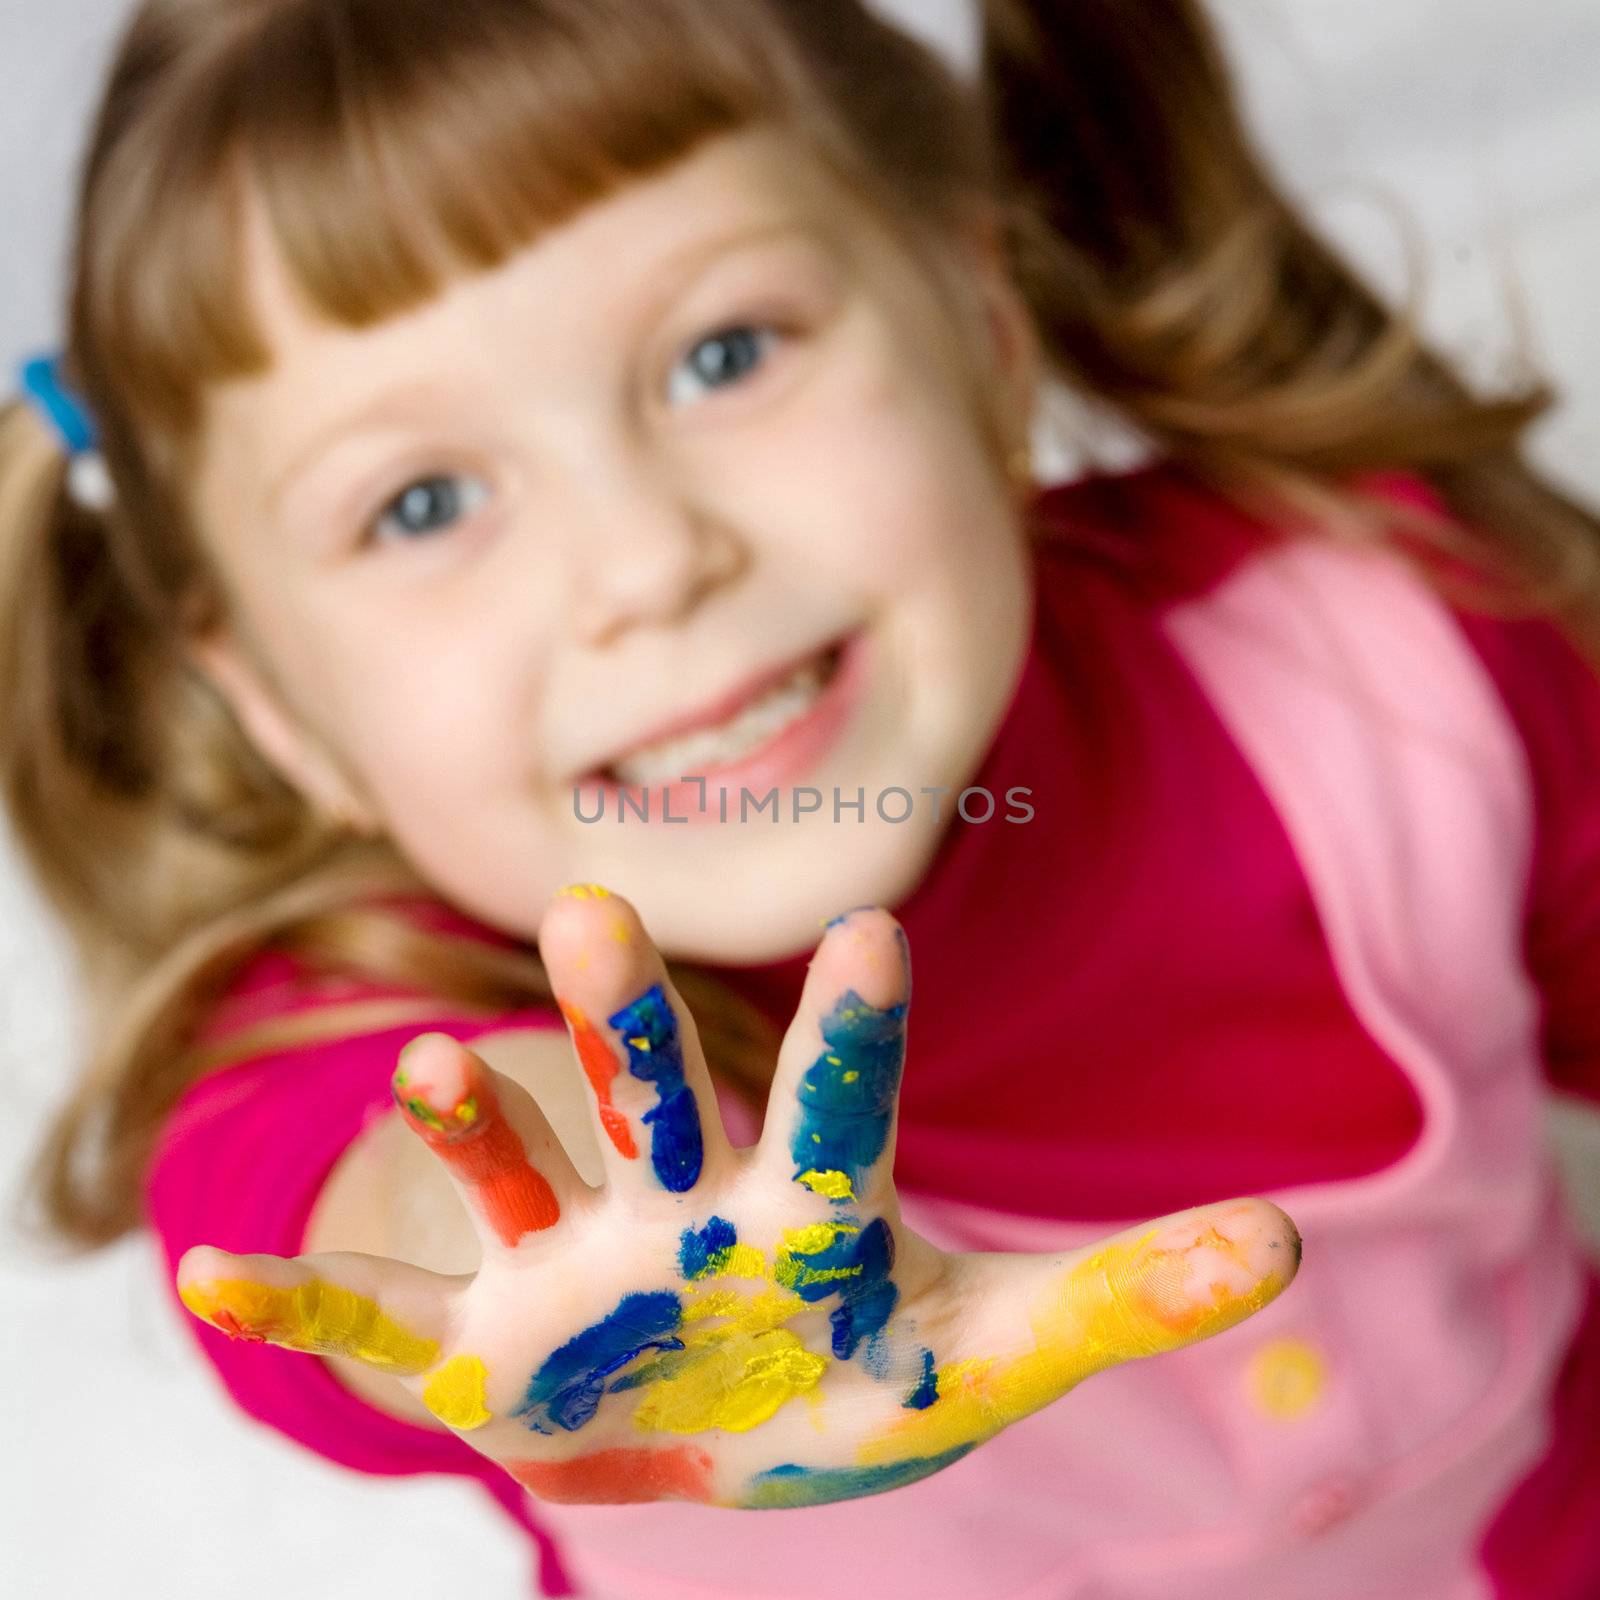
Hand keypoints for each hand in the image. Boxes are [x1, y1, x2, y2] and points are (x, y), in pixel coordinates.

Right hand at [176, 886, 1301, 1507]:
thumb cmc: (855, 1364)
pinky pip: (385, 1325)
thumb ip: (1125, 1290)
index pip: (840, 1104)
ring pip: (520, 1176)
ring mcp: (575, 1267)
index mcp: (805, 1202)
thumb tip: (1294, 1243)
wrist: (726, 1415)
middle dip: (625, 1021)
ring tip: (429, 1068)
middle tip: (597, 909)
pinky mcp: (486, 1347)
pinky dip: (305, 1304)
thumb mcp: (991, 1346)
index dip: (860, 1033)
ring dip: (472, 1129)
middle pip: (654, 1097)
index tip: (876, 925)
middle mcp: (677, 1204)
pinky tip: (217, 1274)